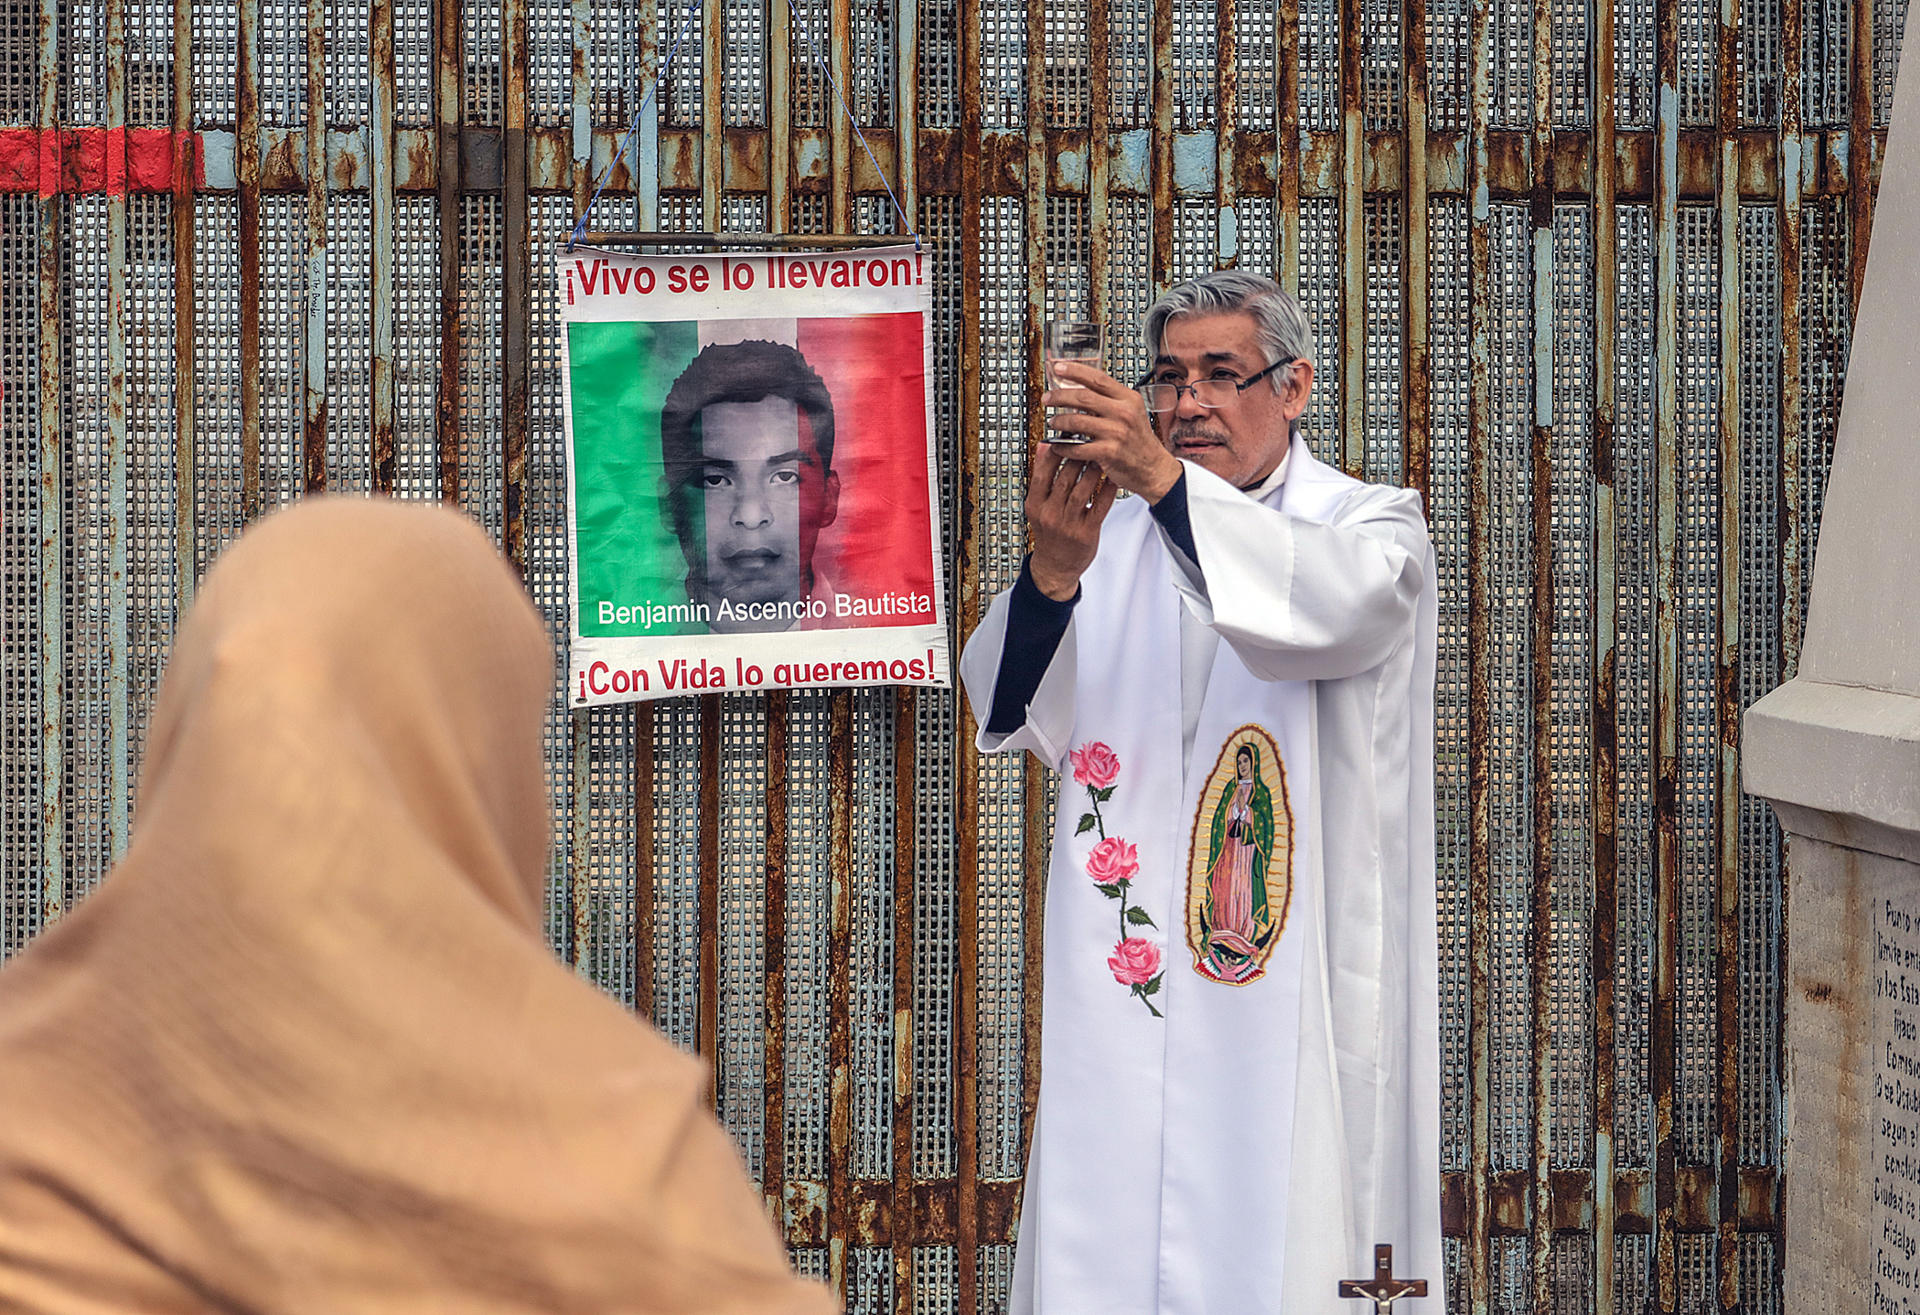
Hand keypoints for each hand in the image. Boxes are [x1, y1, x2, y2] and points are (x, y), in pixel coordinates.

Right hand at [1025, 438, 1119, 599]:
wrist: (1055, 567)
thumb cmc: (1049, 533)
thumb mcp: (1037, 506)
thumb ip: (1041, 478)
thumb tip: (1045, 446)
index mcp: (1035, 505)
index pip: (1042, 473)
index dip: (1055, 452)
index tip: (1066, 435)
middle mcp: (1050, 514)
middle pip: (1065, 478)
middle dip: (1078, 457)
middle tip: (1090, 439)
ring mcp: (1068, 525)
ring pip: (1082, 490)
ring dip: (1094, 470)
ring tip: (1102, 455)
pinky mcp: (1086, 533)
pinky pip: (1099, 507)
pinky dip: (1107, 490)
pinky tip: (1113, 478)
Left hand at [1043, 362, 1182, 501]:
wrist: (1154, 468)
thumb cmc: (1139, 441)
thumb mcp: (1132, 413)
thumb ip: (1111, 401)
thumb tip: (1082, 390)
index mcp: (1128, 399)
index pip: (1098, 378)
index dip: (1075, 371)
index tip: (1058, 368)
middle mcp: (1124, 413)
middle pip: (1083, 397)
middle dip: (1059, 396)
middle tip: (1047, 398)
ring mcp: (1117, 433)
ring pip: (1077, 421)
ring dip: (1059, 422)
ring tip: (1052, 423)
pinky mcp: (1109, 453)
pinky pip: (1078, 448)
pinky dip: (1063, 447)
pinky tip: (1057, 447)